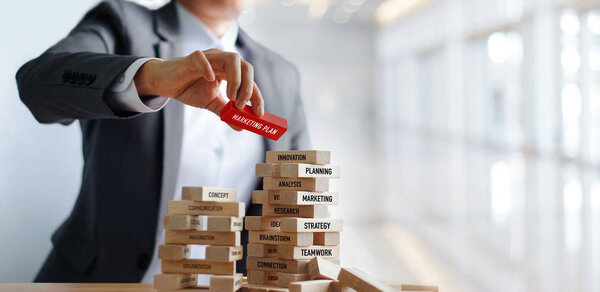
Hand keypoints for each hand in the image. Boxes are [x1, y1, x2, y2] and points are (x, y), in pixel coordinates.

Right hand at [133, 49, 263, 116]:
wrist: (166, 83)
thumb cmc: (190, 89)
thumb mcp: (211, 103)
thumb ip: (226, 113)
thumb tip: (241, 127)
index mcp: (229, 71)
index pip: (249, 81)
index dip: (256, 96)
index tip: (260, 113)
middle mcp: (222, 61)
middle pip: (246, 67)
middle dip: (248, 87)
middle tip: (242, 106)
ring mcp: (208, 58)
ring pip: (232, 59)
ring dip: (236, 80)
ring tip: (230, 97)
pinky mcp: (191, 59)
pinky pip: (202, 58)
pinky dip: (208, 68)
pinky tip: (211, 81)